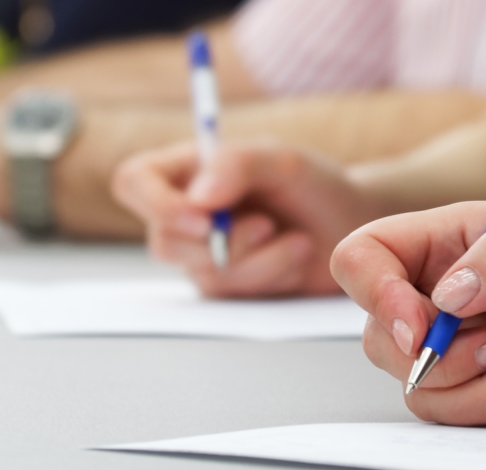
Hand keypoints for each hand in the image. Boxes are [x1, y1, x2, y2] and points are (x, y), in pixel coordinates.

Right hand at [111, 142, 379, 297]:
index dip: (156, 205)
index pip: (133, 182)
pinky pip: (232, 293)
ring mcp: (201, 254)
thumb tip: (197, 198)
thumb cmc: (314, 185)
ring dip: (258, 260)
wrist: (351, 226)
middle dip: (224, 242)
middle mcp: (184, 213)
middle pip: (164, 241)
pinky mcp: (226, 287)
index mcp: (186, 170)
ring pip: (204, 272)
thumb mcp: (283, 160)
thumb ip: (237, 166)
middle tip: (269, 225)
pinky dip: (270, 275)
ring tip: (297, 239)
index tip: (204, 218)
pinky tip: (295, 256)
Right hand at [330, 203, 485, 424]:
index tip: (419, 327)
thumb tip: (445, 297)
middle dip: (441, 357)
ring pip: (423, 389)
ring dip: (481, 388)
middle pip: (383, 338)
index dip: (376, 295)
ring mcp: (470, 344)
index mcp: (452, 241)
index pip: (368, 260)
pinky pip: (463, 417)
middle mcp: (450, 293)